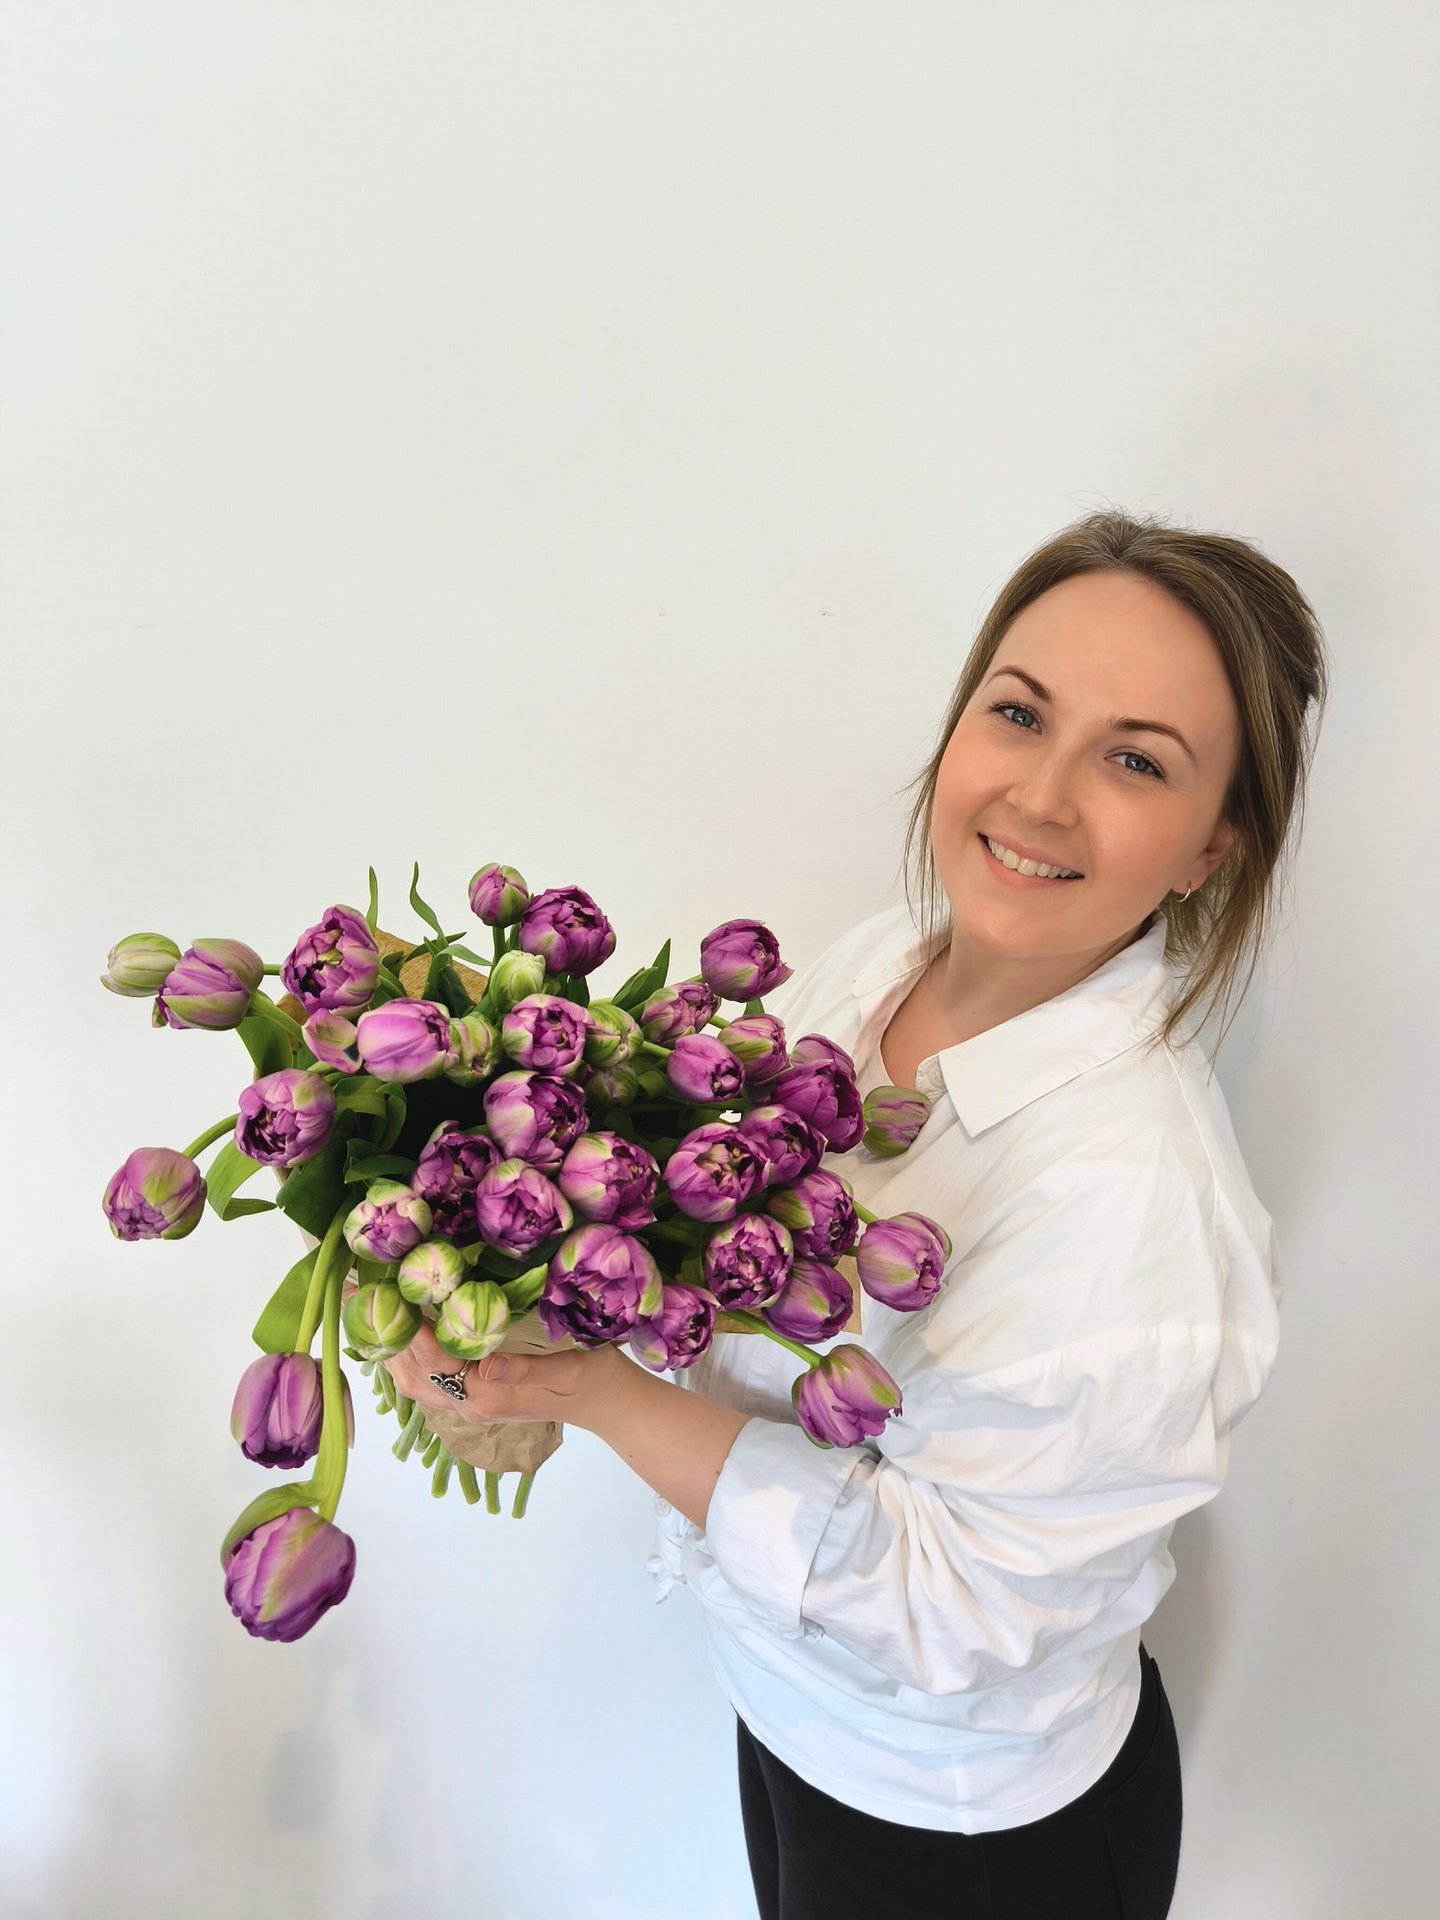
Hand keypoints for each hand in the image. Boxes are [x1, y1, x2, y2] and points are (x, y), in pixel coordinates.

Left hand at [381, 1316, 633, 1431]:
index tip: (386, 1294)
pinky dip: (408, 1358)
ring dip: (391, 1350)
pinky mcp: (477, 1398)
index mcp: (488, 1395)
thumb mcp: (568, 1368)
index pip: (434, 1359)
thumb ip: (525, 1367)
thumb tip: (485, 1362)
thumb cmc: (593, 1379)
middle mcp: (470, 1404)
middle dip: (385, 1338)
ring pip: (415, 1382)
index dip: (408, 1328)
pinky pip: (429, 1381)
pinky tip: (401, 1334)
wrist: (609, 1404)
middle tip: (360, 1298)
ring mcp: (471, 1404)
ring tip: (369, 1312)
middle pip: (412, 1375)